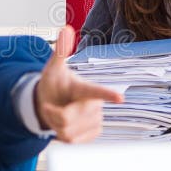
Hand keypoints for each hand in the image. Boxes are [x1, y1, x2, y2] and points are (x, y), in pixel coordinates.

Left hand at [34, 26, 123, 142]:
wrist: (53, 104)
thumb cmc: (54, 85)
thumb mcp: (52, 69)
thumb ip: (60, 51)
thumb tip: (66, 28)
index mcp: (85, 88)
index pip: (96, 91)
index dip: (108, 94)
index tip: (120, 97)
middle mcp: (94, 105)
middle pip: (69, 118)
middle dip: (53, 115)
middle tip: (50, 106)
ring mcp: (96, 120)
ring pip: (69, 132)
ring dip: (56, 127)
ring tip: (58, 116)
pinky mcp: (93, 133)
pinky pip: (72, 142)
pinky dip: (62, 136)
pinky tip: (64, 127)